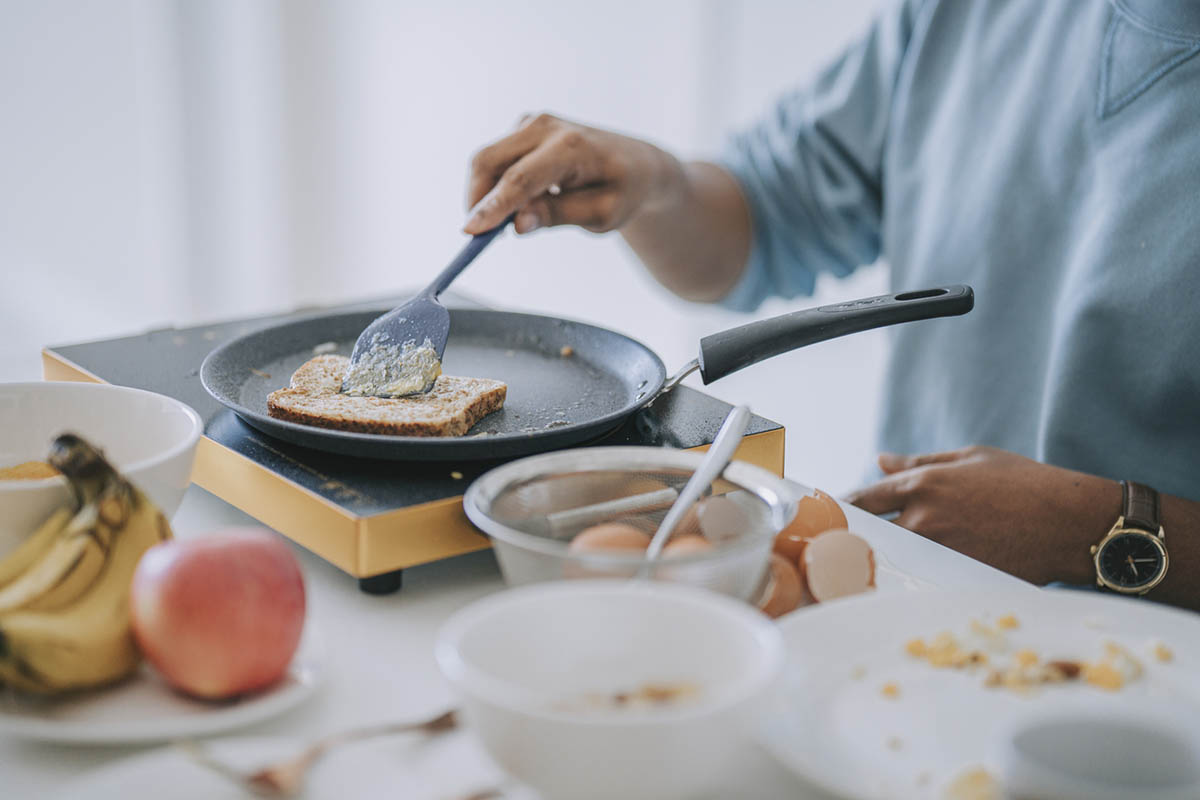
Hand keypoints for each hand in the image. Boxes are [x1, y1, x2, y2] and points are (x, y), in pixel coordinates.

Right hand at [464, 113, 682, 235]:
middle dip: (478, 200)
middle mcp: (547, 127)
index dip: (493, 207)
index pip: (521, 179)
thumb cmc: (623, 191)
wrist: (637, 163)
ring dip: (487, 194)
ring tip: (517, 218)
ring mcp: (533, 123)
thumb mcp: (601, 214)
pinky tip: (526, 200)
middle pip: (489, 161)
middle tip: (482, 236)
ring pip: (487, 160)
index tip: (470, 231)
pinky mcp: (524, 128)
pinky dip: (498, 184)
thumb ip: (559, 215)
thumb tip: (518, 223)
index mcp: (572, 148)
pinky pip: (496, 159)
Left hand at [845, 446, 1120, 584]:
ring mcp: (939, 551)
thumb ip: (919, 463)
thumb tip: (881, 461)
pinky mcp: (957, 576)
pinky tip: (902, 589)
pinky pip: (923, 580)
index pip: (863, 500)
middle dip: (850, 541)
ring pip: (893, 561)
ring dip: (877, 564)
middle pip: (868, 535)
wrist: (1071, 522)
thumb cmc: (1026, 483)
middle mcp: (923, 518)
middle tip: (833, 551)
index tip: (825, 518)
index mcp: (922, 484)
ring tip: (860, 573)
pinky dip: (911, 582)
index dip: (841, 510)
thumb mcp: (971, 458)